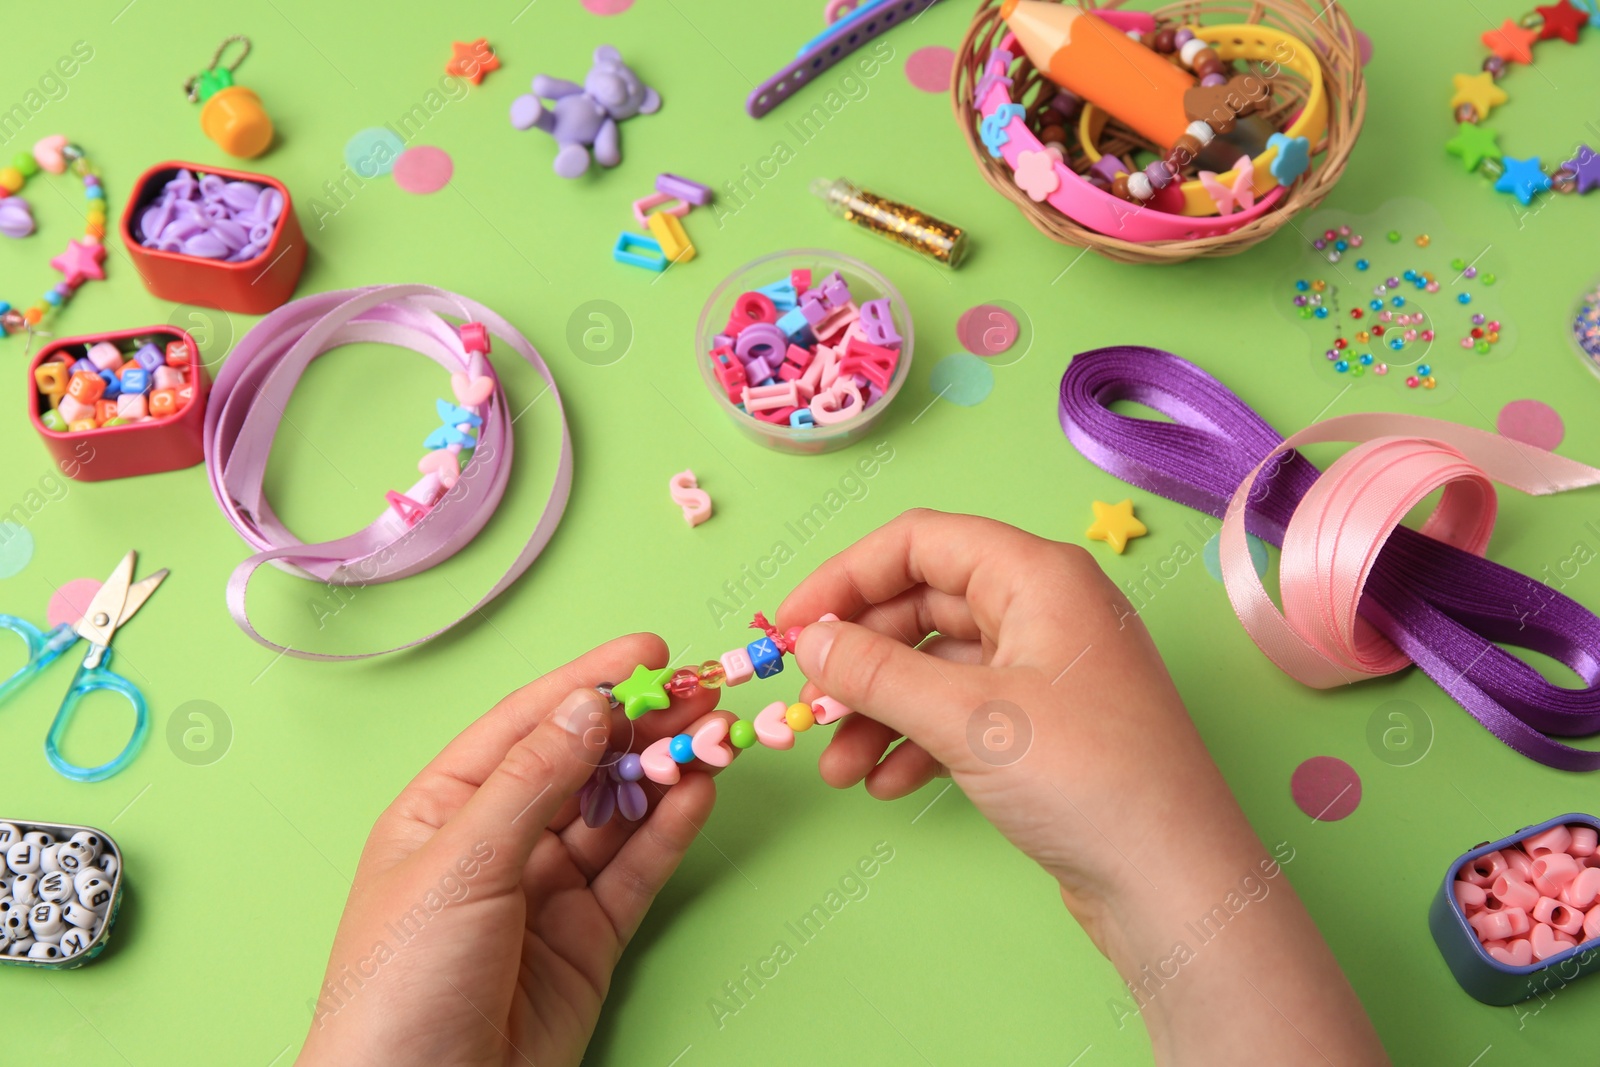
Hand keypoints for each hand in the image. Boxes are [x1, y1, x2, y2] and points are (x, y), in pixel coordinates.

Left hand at [297, 634, 732, 1066]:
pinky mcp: (585, 939)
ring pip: (615, 813)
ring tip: (717, 736)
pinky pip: (634, 870)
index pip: (524, 725)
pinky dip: (669, 831)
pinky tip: (700, 793)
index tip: (647, 653)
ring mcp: (544, 891)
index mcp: (443, 809)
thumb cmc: (400, 985)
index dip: (586, 683)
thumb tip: (589, 706)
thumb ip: (532, 783)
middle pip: (579, 764)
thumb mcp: (460, 866)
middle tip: (702, 693)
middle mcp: (496, 840)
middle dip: (640, 726)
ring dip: (664, 772)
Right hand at [778, 510, 1387, 1064]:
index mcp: (1038, 575)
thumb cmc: (1084, 777)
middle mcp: (1046, 608)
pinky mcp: (1047, 727)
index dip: (845, 577)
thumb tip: (810, 640)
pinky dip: (918, 741)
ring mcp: (1048, 669)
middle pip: (923, 604)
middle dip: (860, 658)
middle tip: (807, 707)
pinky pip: (963, 712)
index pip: (919, 542)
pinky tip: (888, 784)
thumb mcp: (966, 717)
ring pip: (938, 666)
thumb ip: (876, 672)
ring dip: (880, 711)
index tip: (789, 627)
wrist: (1174, 882)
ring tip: (838, 768)